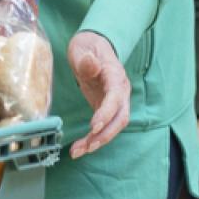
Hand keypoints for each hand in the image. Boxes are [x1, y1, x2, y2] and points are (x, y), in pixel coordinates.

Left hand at [68, 31, 130, 158]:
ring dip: (97, 142)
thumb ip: (86, 60)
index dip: (106, 114)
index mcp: (115, 76)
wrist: (93, 46)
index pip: (115, 98)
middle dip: (105, 135)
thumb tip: (91, 63)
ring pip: (113, 127)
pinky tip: (79, 147)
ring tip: (77, 152)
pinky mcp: (107, 109)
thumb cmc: (87, 47)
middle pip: (120, 118)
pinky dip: (92, 139)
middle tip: (88, 146)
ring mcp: (115, 102)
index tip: (93, 126)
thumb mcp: (83, 49)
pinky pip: (104, 127)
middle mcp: (120, 92)